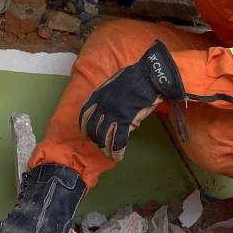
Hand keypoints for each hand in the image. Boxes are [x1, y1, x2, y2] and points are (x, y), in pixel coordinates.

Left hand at [79, 40, 188, 160]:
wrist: (148, 76)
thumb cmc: (135, 78)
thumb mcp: (114, 85)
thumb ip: (108, 99)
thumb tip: (110, 114)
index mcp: (98, 95)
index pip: (85, 115)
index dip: (84, 127)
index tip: (85, 135)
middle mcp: (102, 106)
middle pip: (94, 129)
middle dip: (96, 140)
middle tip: (101, 146)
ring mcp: (113, 113)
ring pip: (104, 137)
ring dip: (106, 149)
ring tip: (109, 155)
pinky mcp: (125, 120)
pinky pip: (118, 140)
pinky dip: (117, 150)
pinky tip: (117, 156)